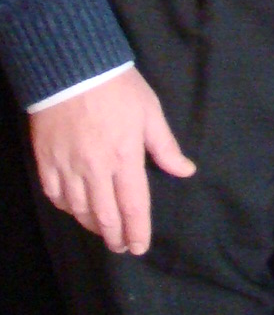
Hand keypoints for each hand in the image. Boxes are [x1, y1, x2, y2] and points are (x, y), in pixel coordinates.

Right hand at [30, 68, 195, 255]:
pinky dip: (67, 208)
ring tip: (103, 232)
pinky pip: (55, 195)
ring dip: (92, 226)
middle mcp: (95, 169)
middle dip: (115, 237)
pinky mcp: (46, 161)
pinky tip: (76, 210)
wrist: (71, 67)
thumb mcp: (150, 112)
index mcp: (125, 158)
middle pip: (105, 215)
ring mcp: (67, 166)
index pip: (133, 206)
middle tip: (122, 247)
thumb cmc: (117, 88)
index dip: (137, 230)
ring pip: (79, 210)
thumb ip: (165, 147)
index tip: (139, 247)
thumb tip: (185, 171)